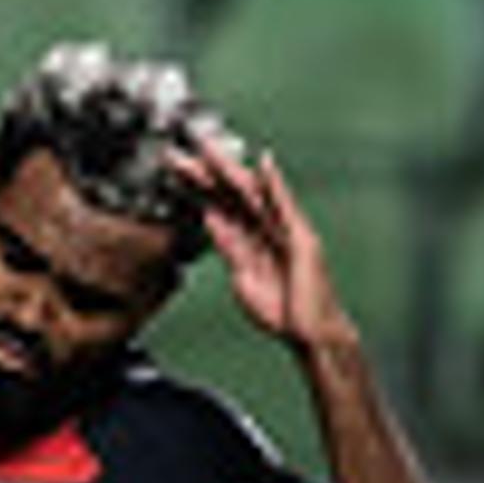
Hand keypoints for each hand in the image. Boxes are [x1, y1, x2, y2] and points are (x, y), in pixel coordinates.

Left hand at [184, 137, 354, 356]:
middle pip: (231, 193)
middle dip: (203, 173)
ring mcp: (286, 231)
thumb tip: (210, 219)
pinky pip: (287, 208)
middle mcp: (269, 228)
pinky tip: (265, 164)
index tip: (174, 168)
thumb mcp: (242, 276)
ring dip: (230, 170)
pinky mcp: (301, 239)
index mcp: (253, 237)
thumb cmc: (282, 308)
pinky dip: (276, 185)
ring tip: (208, 149)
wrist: (309, 333)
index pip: (220, 204)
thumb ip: (229, 247)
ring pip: (252, 194)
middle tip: (176, 152)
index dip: (197, 186)